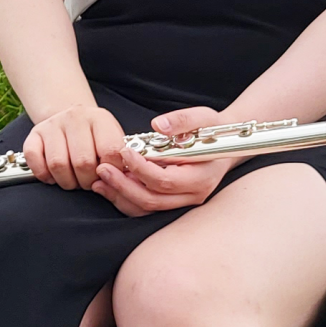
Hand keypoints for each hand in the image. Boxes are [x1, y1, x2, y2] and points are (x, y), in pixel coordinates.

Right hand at [23, 103, 127, 190]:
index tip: (108, 177)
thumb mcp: (113, 138)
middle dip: (87, 182)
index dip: (111, 171)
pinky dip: (44, 175)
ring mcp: (53, 124)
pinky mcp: (34, 134)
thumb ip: (119, 157)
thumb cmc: (95, 135)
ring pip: (58, 165)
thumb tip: (123, 177)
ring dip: (67, 182)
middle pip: (83, 162)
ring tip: (73, 180)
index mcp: (100, 118)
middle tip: (89, 182)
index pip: (110, 151)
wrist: (71, 119)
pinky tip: (53, 175)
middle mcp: (75, 117)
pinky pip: (34, 159)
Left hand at [91, 106, 235, 216]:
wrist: (226, 144)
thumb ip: (183, 120)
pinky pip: (146, 208)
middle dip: (123, 186)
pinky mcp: (173, 202)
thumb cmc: (214, 130)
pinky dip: (126, 199)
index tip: (124, 151)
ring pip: (147, 209)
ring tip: (99, 180)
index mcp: (201, 177)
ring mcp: (183, 202)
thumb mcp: (204, 117)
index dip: (141, 168)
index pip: (165, 180)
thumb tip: (157, 125)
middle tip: (102, 169)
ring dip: (120, 196)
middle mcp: (193, 195)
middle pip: (152, 200)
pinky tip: (109, 187)